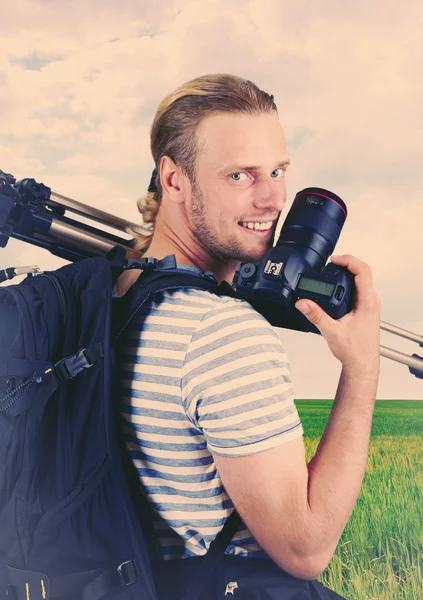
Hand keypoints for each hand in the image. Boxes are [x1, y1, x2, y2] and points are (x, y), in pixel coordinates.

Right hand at [295, 255, 379, 373]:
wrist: (362, 364)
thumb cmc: (355, 351)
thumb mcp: (332, 332)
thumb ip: (316, 315)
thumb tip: (302, 302)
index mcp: (368, 302)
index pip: (363, 271)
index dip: (348, 261)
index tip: (333, 260)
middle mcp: (371, 301)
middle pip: (361, 272)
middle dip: (345, 263)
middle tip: (329, 264)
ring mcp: (368, 304)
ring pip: (360, 280)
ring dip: (345, 273)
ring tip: (330, 271)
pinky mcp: (363, 308)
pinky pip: (357, 289)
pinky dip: (345, 283)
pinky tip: (335, 286)